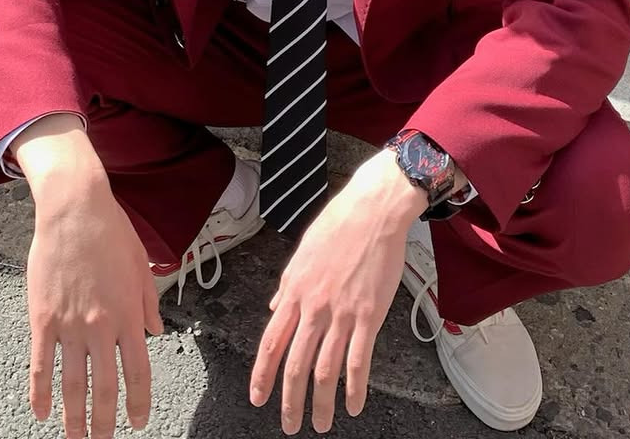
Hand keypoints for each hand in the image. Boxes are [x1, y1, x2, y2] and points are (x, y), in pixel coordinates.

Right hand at [15, 117, 163, 438]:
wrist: (75, 207)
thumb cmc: (111, 231)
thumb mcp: (141, 264)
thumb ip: (147, 303)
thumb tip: (154, 333)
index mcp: (128, 313)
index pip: (137, 371)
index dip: (138, 402)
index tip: (138, 422)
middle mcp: (101, 325)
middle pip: (104, 386)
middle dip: (105, 422)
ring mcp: (70, 324)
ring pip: (71, 384)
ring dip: (73, 417)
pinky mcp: (43, 317)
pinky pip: (41, 363)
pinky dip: (39, 391)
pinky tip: (40, 412)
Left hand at [249, 150, 425, 433]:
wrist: (372, 211)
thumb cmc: (338, 226)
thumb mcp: (302, 253)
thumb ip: (287, 286)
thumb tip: (275, 308)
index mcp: (294, 291)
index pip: (271, 342)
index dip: (262, 374)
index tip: (257, 398)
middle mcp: (314, 306)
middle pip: (295, 364)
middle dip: (289, 401)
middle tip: (289, 425)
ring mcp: (341, 313)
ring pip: (325, 370)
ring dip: (321, 403)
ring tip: (321, 424)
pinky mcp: (368, 315)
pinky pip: (359, 360)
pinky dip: (355, 388)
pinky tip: (353, 405)